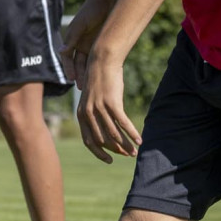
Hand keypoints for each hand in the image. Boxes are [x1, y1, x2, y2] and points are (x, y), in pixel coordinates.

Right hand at [59, 1, 106, 88]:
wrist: (109, 1)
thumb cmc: (92, 10)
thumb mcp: (81, 24)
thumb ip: (72, 38)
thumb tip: (61, 52)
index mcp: (72, 38)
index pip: (67, 57)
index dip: (68, 68)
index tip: (71, 78)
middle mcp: (80, 43)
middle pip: (77, 62)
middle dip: (78, 74)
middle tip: (81, 86)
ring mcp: (90, 44)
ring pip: (87, 62)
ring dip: (86, 73)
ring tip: (88, 84)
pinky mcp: (101, 44)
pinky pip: (97, 58)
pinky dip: (96, 67)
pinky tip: (98, 75)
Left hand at [75, 48, 138, 163]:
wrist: (102, 61)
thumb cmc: (99, 80)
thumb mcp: (91, 99)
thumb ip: (93, 114)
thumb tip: (104, 131)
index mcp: (81, 115)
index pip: (89, 141)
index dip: (99, 153)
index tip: (109, 160)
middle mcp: (88, 113)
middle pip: (103, 140)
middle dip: (116, 150)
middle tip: (128, 154)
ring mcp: (99, 108)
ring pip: (114, 134)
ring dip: (126, 145)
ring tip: (135, 151)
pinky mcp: (112, 102)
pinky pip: (123, 123)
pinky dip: (132, 133)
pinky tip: (140, 140)